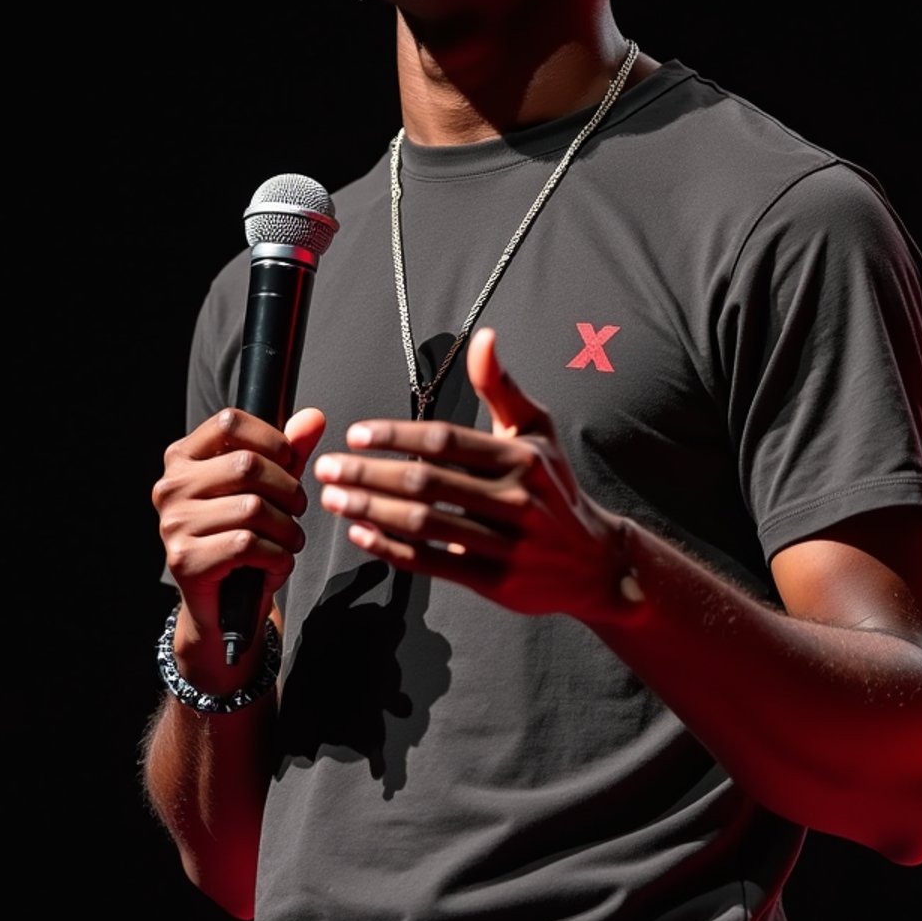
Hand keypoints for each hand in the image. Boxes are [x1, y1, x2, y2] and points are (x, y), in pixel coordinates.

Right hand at [152, 405, 325, 637]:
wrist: (223, 605)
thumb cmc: (244, 534)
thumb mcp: (269, 488)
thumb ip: (290, 451)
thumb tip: (314, 418)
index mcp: (183, 457)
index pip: (230, 422)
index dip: (272, 438)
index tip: (288, 462)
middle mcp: (171, 486)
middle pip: (248, 466)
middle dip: (289, 490)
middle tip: (298, 509)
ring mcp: (173, 523)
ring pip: (253, 509)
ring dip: (288, 529)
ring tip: (290, 539)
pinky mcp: (184, 560)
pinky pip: (247, 545)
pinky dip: (277, 556)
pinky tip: (277, 562)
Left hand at [315, 328, 641, 620]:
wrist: (595, 562)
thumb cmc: (554, 485)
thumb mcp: (537, 429)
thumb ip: (501, 386)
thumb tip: (483, 336)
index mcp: (521, 457)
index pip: (445, 441)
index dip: (396, 435)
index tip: (356, 433)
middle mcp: (515, 499)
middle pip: (426, 483)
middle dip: (369, 473)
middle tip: (326, 467)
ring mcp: (506, 545)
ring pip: (424, 525)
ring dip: (371, 510)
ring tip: (334, 498)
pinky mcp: (496, 584)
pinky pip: (433, 564)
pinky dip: (392, 550)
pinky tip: (361, 535)